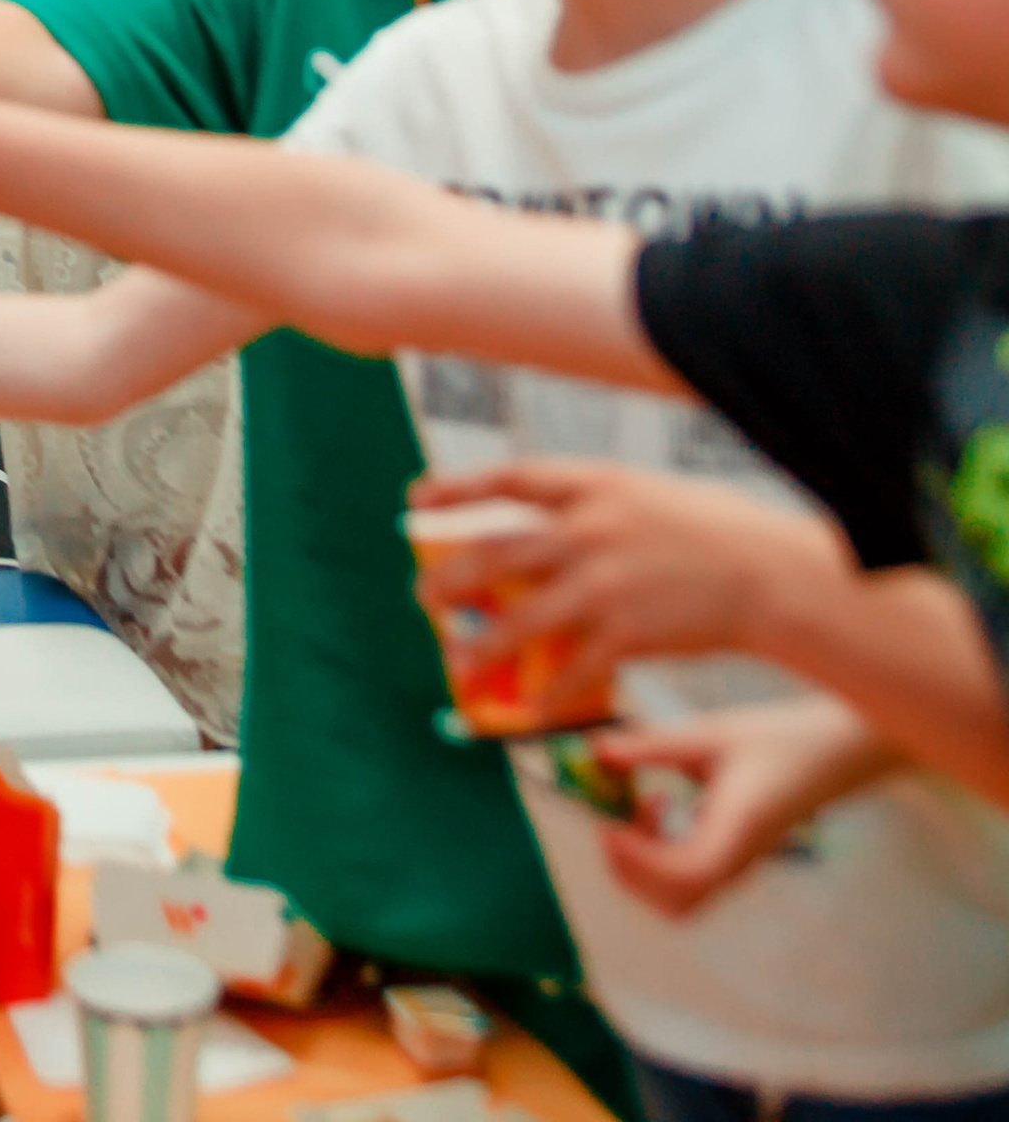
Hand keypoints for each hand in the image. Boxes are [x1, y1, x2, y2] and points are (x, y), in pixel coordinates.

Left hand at [409, 459, 853, 717]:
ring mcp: (604, 584)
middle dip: (452, 576)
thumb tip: (555, 520)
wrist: (777, 577)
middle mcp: (589, 532)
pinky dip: (549, 693)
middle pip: (497, 553)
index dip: (458, 490)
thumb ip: (599, 507)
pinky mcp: (627, 633)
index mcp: (596, 487)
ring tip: (455, 662)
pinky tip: (530, 712)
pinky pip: (573, 669)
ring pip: (521, 618)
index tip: (416, 501)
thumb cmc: (722, 531)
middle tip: (424, 597)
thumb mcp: (651, 495)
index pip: (509, 480)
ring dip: (483, 645)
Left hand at [590, 699, 897, 917]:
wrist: (833, 754)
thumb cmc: (776, 739)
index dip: (641, 861)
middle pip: (677, 903)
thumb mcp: (709, 735)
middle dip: (631, 869)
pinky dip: (658, 853)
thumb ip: (651, 745)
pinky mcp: (733, 858)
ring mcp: (737, 865)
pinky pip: (688, 878)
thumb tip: (595, 751)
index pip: (688, 875)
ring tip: (643, 806)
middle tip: (612, 818)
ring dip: (644, 862)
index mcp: (739, 830)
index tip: (607, 825)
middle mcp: (739, 860)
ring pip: (681, 897)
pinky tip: (661, 804)